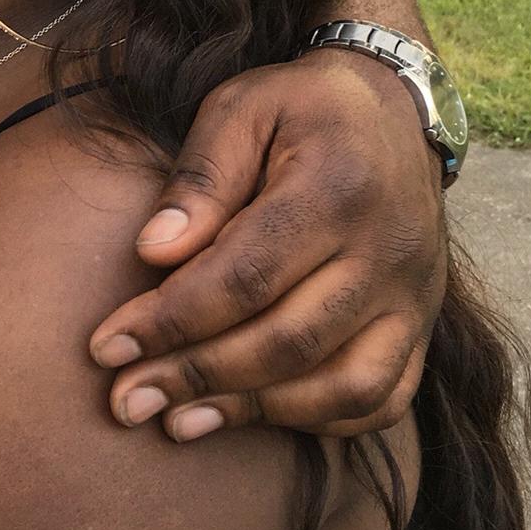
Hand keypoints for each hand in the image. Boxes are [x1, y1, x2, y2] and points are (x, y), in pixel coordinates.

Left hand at [89, 51, 447, 439]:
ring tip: (176, 422)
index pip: (247, 275)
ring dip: (252, 411)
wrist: (396, 108)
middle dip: (197, 376)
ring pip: (341, 385)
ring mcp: (413, 297)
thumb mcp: (242, 108)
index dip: (173, 319)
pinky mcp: (422, 325)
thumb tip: (152, 253)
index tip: (108, 346)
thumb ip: (200, 177)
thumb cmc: (302, 107)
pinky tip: (251, 415)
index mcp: (336, 188)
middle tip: (126, 399)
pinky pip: (380, 398)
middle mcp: (386, 252)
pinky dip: (317, 420)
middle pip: (288, 340)